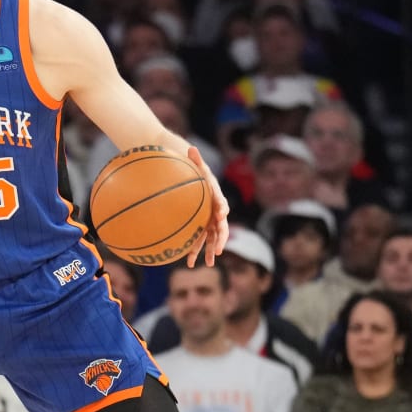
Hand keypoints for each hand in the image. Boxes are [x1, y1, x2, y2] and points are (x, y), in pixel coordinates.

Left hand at [185, 146, 229, 266]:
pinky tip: (189, 263)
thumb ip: (195, 159)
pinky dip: (195, 251)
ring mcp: (209, 222)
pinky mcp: (201, 228)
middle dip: (221, 239)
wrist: (196, 181)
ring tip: (208, 263)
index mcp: (216, 198)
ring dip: (210, 251)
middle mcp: (216, 212)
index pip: (221, 203)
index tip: (221, 213)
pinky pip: (199, 241)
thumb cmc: (196, 172)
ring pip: (212, 238)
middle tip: (220, 250)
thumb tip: (191, 148)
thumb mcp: (196, 165)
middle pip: (221, 227)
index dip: (222, 209)